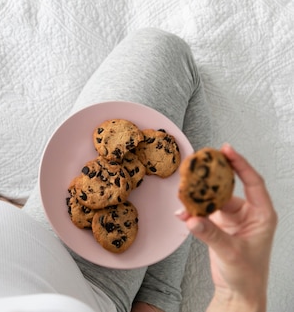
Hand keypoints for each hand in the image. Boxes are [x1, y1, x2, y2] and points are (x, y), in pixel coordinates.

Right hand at [177, 144, 276, 311]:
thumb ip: (210, 234)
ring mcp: (232, 220)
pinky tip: (182, 212)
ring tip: (183, 192)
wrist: (239, 294)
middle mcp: (248, 214)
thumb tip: (191, 218)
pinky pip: (203, 212)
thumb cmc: (247, 275)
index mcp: (262, 215)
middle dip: (211, 179)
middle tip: (198, 165)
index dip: (240, 164)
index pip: (253, 182)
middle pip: (228, 188)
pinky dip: (192, 212)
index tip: (226, 150)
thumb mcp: (230, 252)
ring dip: (198, 197)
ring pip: (213, 200)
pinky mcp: (219, 227)